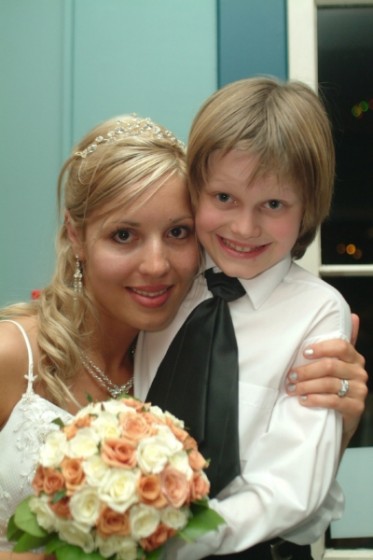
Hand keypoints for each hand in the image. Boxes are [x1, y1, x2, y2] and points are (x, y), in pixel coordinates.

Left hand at [286, 314, 367, 445]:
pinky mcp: (355, 408)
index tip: (303, 353)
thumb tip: (354, 315)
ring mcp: (359, 391)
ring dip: (306, 386)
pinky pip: (333, 401)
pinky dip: (315, 399)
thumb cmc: (334, 386)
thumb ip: (340, 343)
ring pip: (328, 384)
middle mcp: (359, 372)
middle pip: (330, 366)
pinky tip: (303, 400)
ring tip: (291, 389)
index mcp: (354, 357)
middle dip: (306, 371)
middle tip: (290, 376)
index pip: (340, 346)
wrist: (341, 418)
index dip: (321, 348)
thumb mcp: (337, 363)